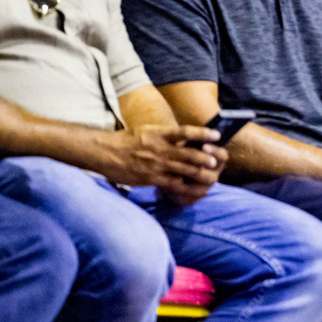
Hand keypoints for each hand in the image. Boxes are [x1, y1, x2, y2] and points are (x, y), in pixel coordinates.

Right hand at [102, 125, 224, 206]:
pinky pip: (174, 184)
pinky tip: (198, 191)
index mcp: (159, 134)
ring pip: (184, 170)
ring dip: (200, 174)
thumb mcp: (147, 131)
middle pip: (188, 153)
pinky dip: (188, 188)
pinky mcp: (152, 178)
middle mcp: (160, 148)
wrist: (104, 152)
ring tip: (213, 176)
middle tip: (216, 161)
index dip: (202, 134)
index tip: (217, 135)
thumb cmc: (126, 140)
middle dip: (205, 158)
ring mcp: (156, 164)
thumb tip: (186, 137)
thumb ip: (166, 135)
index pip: (185, 132)